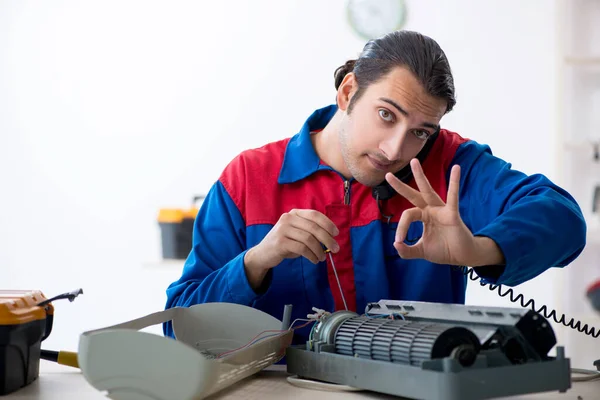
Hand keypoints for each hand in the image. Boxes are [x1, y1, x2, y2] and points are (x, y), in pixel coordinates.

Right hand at [244, 209, 338, 288]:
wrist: (263, 254)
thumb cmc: (285, 243)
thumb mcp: (298, 233)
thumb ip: (311, 232)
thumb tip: (331, 239)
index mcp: (294, 213)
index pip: (315, 215)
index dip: (328, 223)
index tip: (336, 233)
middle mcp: (288, 218)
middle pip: (314, 227)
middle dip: (327, 239)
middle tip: (336, 249)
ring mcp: (283, 229)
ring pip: (309, 239)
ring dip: (319, 250)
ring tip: (322, 258)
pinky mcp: (280, 242)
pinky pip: (302, 248)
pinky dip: (311, 255)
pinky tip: (314, 260)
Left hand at [385, 159, 503, 266]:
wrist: (462, 257)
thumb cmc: (443, 250)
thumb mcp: (421, 251)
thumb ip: (407, 251)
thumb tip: (395, 245)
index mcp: (423, 216)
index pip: (407, 216)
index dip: (401, 228)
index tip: (399, 242)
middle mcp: (430, 210)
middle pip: (413, 194)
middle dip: (400, 186)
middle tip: (388, 175)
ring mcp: (441, 210)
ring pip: (428, 191)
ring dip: (420, 176)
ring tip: (414, 161)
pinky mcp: (452, 213)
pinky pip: (453, 197)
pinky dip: (454, 183)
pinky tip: (456, 168)